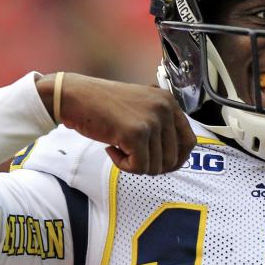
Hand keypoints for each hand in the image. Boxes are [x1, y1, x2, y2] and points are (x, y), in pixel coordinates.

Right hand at [37, 73, 196, 174]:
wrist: (75, 96)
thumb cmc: (103, 105)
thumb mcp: (141, 107)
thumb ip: (160, 126)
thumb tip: (175, 159)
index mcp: (169, 102)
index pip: (189, 141)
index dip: (176, 159)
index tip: (160, 164)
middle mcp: (165, 109)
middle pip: (173, 158)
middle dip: (152, 165)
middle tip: (131, 156)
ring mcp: (152, 121)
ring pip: (155, 166)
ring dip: (135, 164)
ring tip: (118, 148)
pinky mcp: (136, 134)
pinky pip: (139, 167)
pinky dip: (123, 166)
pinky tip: (110, 149)